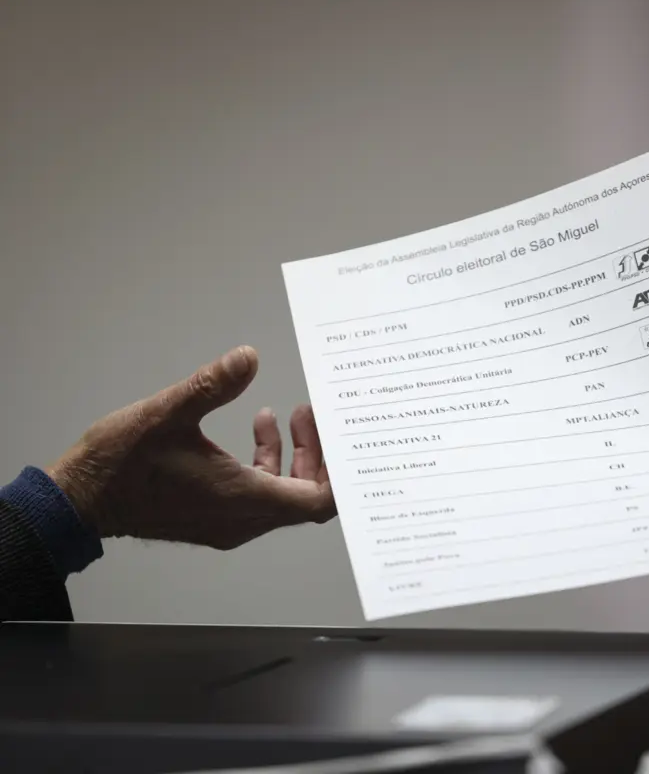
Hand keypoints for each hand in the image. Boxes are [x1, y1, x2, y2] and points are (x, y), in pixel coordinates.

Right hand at [46, 346, 335, 549]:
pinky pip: (261, 493)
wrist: (78, 500)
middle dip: (320, 454)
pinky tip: (257, 425)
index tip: (338, 434)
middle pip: (309, 496)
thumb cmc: (119, 463)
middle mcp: (244, 519)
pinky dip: (267, 462)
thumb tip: (248, 357)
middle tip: (315, 415)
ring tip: (291, 413)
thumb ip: (212, 385)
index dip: (339, 471)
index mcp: (243, 499)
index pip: (319, 500)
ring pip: (285, 495)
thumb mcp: (167, 412)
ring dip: (294, 455)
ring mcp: (230, 521)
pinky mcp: (215, 515)